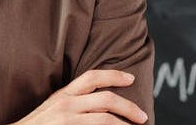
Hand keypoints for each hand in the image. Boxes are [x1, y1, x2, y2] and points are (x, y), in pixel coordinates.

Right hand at [10, 69, 148, 124]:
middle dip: (129, 107)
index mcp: (64, 94)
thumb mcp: (53, 107)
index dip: (114, 75)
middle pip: (107, 99)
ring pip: (106, 120)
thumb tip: (98, 105)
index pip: (92, 77)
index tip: (131, 78)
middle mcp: (66, 104)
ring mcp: (67, 120)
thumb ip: (73, 102)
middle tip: (142, 117)